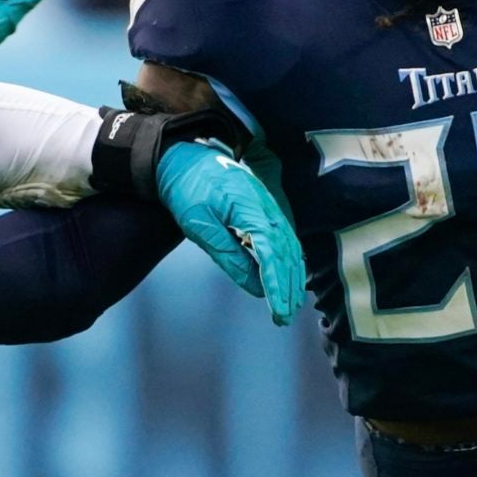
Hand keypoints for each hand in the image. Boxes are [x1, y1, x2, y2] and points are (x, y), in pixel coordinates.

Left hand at [157, 140, 305, 325]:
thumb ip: (229, 257)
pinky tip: (290, 277)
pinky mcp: (266, 209)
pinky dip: (290, 261)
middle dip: (287, 288)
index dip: (277, 285)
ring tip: (289, 305)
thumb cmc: (187, 191)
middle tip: (284, 318)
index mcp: (251, 210)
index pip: (272, 255)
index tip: (279, 311)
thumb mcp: (200, 227)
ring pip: (290, 247)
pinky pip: (285, 238)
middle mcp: (267, 208)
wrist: (185, 158)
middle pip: (287, 254)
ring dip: (292, 277)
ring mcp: (270, 207)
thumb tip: (256, 288)